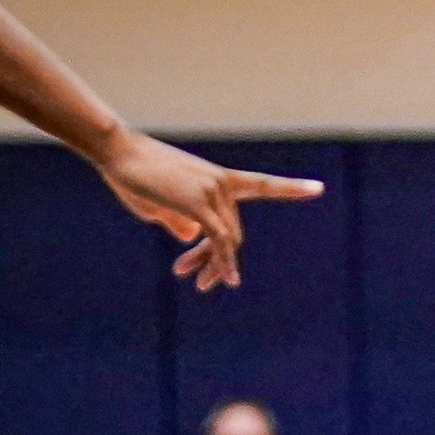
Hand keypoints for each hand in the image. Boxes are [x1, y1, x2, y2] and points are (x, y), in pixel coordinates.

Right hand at [94, 129, 323, 290]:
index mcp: (220, 179)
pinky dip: (224, 260)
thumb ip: (180, 218)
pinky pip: (219, 239)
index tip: (319, 188)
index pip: (263, 184)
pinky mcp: (198, 203)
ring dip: (215, 265)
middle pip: (232, 231)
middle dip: (218, 259)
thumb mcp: (160, 201)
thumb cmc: (134, 174)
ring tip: (200, 283)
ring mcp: (213, 191)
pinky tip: (225, 278)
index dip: (292, 187)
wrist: (116, 150)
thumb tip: (192, 237)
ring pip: (226, 239)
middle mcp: (223, 184)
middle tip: (198, 280)